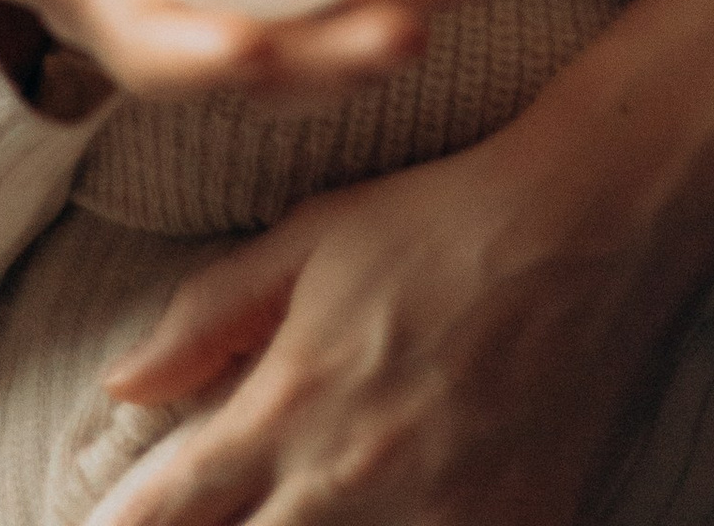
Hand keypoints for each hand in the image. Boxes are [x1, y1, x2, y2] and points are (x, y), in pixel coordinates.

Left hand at [85, 127, 713, 525]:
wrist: (592, 221)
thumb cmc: (445, 218)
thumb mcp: (315, 236)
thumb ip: (208, 314)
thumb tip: (121, 383)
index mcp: (288, 405)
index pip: (166, 510)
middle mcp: (345, 480)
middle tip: (213, 520)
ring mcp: (429, 519)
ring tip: (289, 517)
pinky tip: (382, 525)